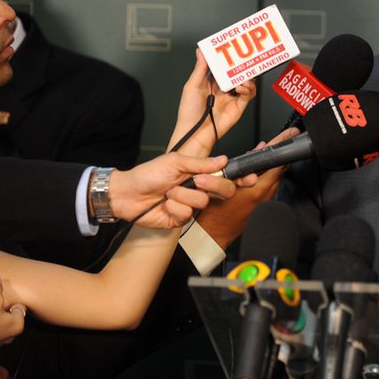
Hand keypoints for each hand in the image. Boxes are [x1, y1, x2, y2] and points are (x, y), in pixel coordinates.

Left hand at [108, 154, 236, 228]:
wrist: (127, 194)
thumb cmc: (148, 174)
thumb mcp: (175, 161)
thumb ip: (200, 163)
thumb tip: (223, 160)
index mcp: (200, 173)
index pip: (226, 175)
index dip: (241, 177)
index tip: (251, 177)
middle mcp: (199, 189)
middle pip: (223, 190)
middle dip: (212, 184)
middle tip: (197, 181)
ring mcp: (191, 205)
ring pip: (202, 202)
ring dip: (182, 195)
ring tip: (168, 192)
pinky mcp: (181, 219)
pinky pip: (187, 214)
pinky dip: (173, 207)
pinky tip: (164, 204)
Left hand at [167, 49, 256, 154]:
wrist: (195, 133)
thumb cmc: (189, 113)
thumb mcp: (192, 86)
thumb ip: (200, 69)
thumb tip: (201, 52)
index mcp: (210, 81)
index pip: (222, 65)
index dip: (227, 57)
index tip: (231, 47)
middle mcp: (222, 88)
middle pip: (235, 72)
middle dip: (240, 65)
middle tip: (244, 57)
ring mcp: (231, 96)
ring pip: (245, 81)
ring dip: (246, 76)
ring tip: (242, 75)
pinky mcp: (239, 106)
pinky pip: (249, 94)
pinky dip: (248, 88)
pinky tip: (241, 87)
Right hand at [195, 128, 300, 249]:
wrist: (214, 233)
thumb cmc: (215, 210)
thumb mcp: (224, 182)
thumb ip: (243, 166)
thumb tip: (258, 150)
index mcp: (257, 189)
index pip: (277, 164)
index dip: (284, 148)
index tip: (291, 136)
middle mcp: (265, 196)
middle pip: (280, 170)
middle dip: (281, 155)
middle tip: (287, 139)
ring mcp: (266, 203)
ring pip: (276, 179)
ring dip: (275, 166)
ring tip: (273, 152)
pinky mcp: (263, 207)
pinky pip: (271, 187)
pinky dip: (269, 176)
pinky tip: (264, 170)